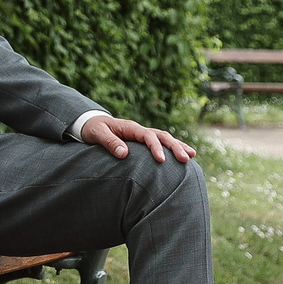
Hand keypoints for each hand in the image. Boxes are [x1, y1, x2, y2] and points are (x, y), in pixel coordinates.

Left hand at [80, 116, 196, 163]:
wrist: (91, 123)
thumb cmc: (93, 129)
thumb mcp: (97, 134)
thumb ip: (110, 142)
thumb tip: (124, 154)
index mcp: (130, 127)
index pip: (148, 135)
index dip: (156, 147)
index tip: (161, 160)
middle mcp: (139, 129)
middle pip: (161, 135)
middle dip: (175, 146)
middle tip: (185, 159)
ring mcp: (142, 134)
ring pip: (165, 138)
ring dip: (178, 146)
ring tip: (192, 155)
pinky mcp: (143, 141)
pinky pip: (161, 143)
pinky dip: (173, 147)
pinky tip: (182, 155)